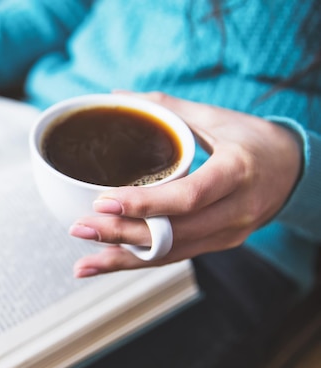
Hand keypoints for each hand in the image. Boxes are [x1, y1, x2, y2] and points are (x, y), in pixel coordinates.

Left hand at [69, 92, 301, 277]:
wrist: (295, 171)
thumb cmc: (252, 140)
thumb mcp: (216, 117)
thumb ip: (166, 108)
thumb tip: (117, 96)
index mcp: (237, 172)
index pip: (189, 196)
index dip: (145, 203)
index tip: (103, 202)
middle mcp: (235, 211)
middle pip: (174, 233)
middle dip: (122, 234)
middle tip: (80, 228)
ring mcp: (228, 234)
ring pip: (171, 254)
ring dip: (123, 258)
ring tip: (83, 261)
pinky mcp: (218, 244)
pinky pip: (175, 257)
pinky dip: (138, 262)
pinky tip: (106, 264)